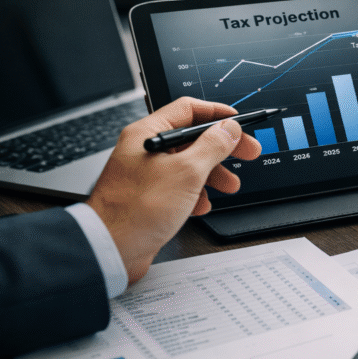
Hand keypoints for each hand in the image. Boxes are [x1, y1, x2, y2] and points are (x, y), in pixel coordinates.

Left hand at [86, 97, 261, 283]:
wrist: (110, 249)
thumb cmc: (137, 209)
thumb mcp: (187, 172)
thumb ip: (213, 146)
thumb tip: (229, 129)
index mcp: (148, 134)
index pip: (188, 109)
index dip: (218, 114)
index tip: (239, 123)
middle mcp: (145, 150)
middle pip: (192, 138)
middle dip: (223, 148)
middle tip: (247, 152)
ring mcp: (146, 174)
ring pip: (188, 165)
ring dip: (213, 174)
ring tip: (230, 186)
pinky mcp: (149, 197)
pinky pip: (179, 187)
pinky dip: (195, 194)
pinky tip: (201, 206)